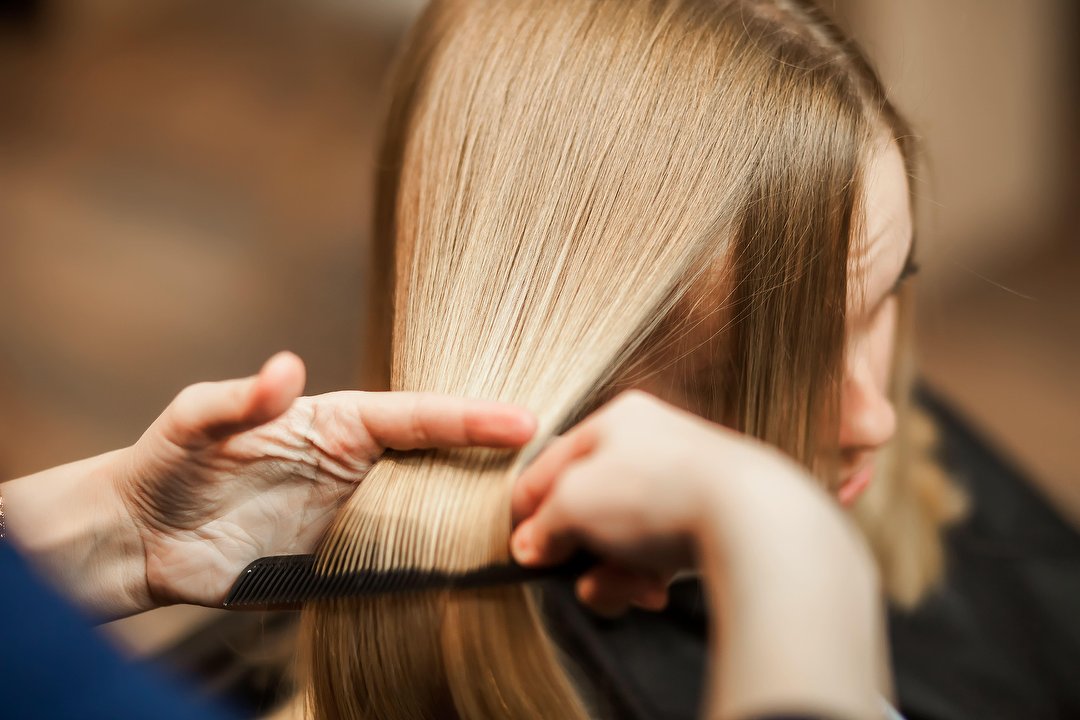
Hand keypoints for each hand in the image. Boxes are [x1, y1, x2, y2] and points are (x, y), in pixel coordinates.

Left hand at [117, 352, 535, 608]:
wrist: (143, 541)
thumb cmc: (170, 465)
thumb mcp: (196, 421)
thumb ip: (240, 397)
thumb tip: (288, 368)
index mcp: (338, 424)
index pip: (418, 417)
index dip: (472, 417)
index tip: (524, 422)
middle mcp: (359, 467)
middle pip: (443, 459)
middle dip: (499, 461)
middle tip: (558, 471)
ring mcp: (356, 515)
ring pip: (434, 510)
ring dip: (480, 513)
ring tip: (537, 521)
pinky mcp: (344, 563)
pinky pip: (404, 561)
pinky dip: (444, 563)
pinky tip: (481, 569)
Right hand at [511, 391, 733, 614]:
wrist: (752, 521)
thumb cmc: (658, 493)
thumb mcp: (574, 501)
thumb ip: (542, 524)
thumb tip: (529, 548)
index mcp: (618, 419)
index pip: (551, 465)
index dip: (528, 511)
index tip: (521, 550)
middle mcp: (653, 445)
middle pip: (589, 508)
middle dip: (580, 553)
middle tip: (577, 576)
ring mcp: (684, 484)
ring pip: (623, 538)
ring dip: (613, 573)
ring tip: (628, 591)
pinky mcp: (710, 523)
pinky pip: (658, 554)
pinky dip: (647, 577)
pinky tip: (654, 591)